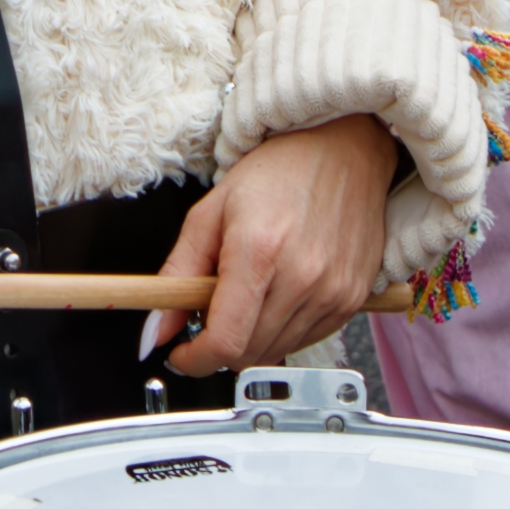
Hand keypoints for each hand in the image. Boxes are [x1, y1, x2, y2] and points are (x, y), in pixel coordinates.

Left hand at [152, 114, 404, 373]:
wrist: (345, 149)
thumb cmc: (279, 171)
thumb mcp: (210, 212)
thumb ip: (177, 274)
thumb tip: (155, 329)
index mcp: (259, 251)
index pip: (225, 341)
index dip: (195, 359)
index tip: (181, 354)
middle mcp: (303, 277)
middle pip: (248, 353)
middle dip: (218, 343)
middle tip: (212, 308)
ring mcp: (333, 292)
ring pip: (276, 350)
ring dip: (252, 336)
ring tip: (250, 291)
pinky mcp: (354, 299)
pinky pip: (307, 340)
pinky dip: (283, 329)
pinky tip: (280, 293)